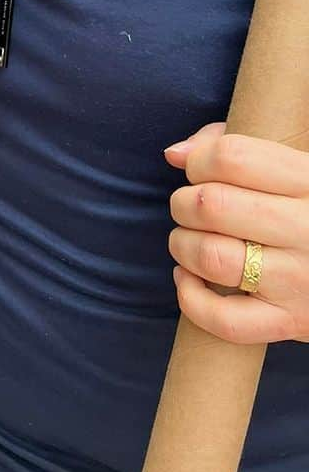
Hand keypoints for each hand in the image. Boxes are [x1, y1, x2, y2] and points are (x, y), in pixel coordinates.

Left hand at [166, 122, 308, 343]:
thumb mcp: (294, 168)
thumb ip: (237, 148)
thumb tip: (175, 155)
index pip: (233, 157)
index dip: (199, 160)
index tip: (197, 171)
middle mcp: (308, 230)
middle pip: (213, 204)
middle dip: (183, 202)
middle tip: (189, 207)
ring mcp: (300, 281)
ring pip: (211, 257)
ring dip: (182, 245)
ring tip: (188, 240)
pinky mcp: (291, 322)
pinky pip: (226, 320)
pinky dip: (191, 298)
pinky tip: (188, 278)